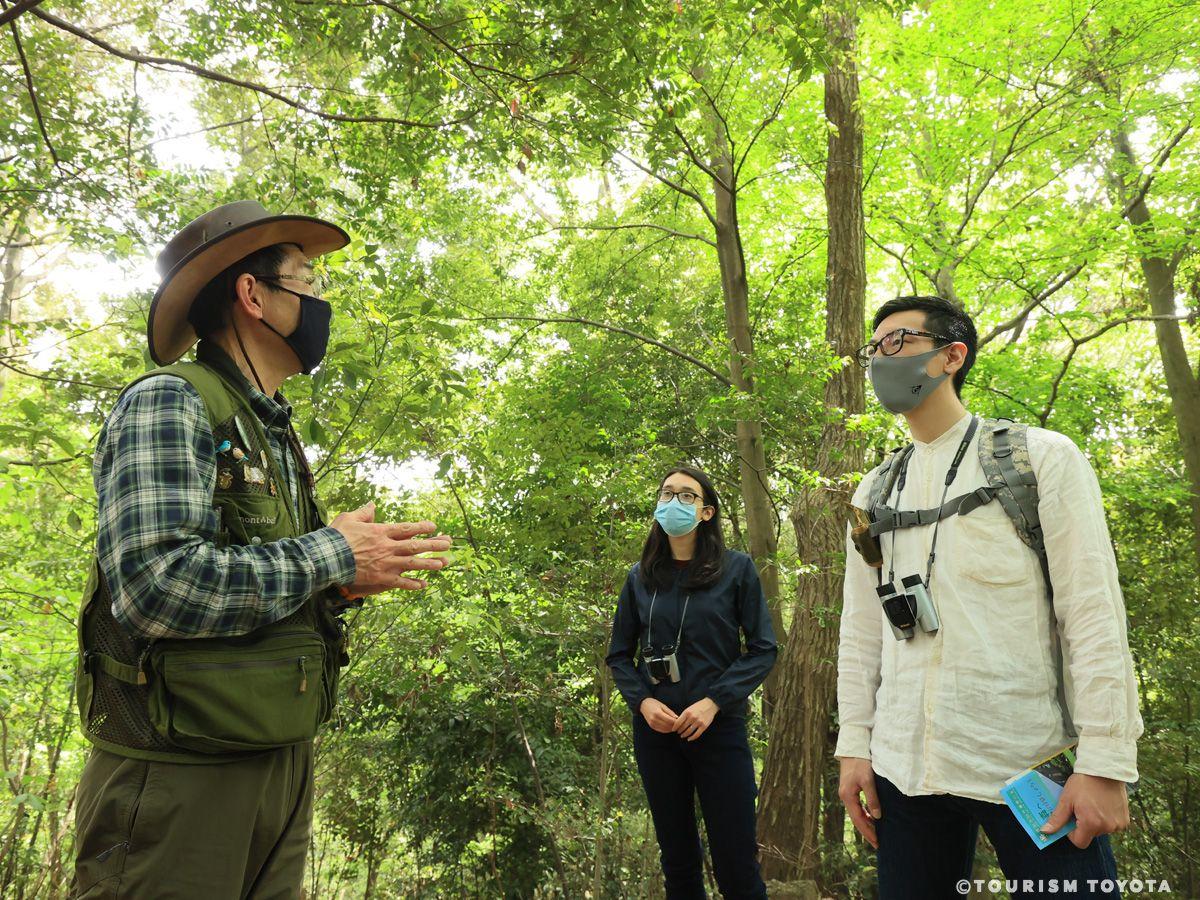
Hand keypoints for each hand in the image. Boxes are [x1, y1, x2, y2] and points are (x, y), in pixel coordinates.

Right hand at [330, 502, 452, 595]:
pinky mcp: (380, 578)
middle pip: (415, 545)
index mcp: (381, 531)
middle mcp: (388, 546)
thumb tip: (372, 505)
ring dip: (429, 563)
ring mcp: (386, 563)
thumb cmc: (336, 537)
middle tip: (448, 543)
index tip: (433, 527)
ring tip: (443, 563)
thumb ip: (363, 512)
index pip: (407, 528)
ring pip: (413, 564)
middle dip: (433, 544)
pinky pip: (400, 582)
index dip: (421, 528)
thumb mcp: (349, 518)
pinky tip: (423, 585)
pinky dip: (412, 584)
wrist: (327, 558)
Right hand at [639, 698, 678, 733]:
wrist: (643, 705)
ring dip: (671, 729)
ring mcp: (652, 724)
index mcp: (658, 713)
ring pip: (665, 729)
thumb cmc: (654, 703)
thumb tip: (677, 718)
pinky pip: (661, 730)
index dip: (677, 722)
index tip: (681, 721)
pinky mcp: (652, 726)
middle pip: (668, 726)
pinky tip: (670, 727)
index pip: (670, 721)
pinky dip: (667, 730)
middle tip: (680, 724)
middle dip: (675, 726)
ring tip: (676, 726)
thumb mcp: (663, 705)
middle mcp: (654, 720)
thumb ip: (670, 712)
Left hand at [673, 698, 718, 740]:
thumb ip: (684, 715)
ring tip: (682, 736)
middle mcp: (692, 717)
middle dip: (679, 731)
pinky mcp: (704, 726)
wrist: (710, 705)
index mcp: (687, 712)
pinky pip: (696, 734)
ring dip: (684, 735)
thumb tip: (678, 723)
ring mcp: (698, 722)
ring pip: (689, 732)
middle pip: (683, 727)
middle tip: (678, 733)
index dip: (675, 727)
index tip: (673, 730)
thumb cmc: (698, 706)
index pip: (678, 722)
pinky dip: (692, 738)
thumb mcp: (689, 708)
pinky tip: (689, 739)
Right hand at [837, 757, 880, 848]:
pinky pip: (857, 807)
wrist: (852, 749)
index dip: (868, 832)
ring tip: (876, 834)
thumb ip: (872, 798)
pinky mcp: (850, 790)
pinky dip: (865, 815)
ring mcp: (846, 794)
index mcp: (847, 796)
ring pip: (856, 814)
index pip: (859, 819)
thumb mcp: (868, 780)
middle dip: (867, 832)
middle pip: (856, 819)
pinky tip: (872, 818)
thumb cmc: (860, 763)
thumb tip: (877, 816)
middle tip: (877, 843)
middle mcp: (845, 797)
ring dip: (866, 824)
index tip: (877, 842)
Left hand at [1041, 773, 1129, 848]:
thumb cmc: (1083, 783)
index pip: (1079, 842)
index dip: (1071, 834)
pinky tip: (1103, 804)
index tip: (1070, 819)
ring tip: (1092, 803)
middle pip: (1090, 835)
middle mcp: (1107, 827)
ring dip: (1096, 821)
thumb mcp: (1066, 799)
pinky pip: (1112, 825)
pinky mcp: (1125, 820)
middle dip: (1083, 825)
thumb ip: (1057, 818)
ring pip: (1101, 830)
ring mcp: (1118, 824)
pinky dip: (1107, 818)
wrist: (1104, 769)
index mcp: (1091, 824)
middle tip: (1081, 807)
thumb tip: (1045, 832)